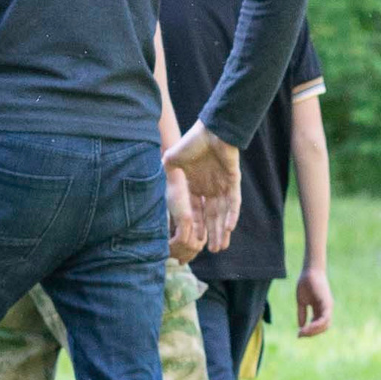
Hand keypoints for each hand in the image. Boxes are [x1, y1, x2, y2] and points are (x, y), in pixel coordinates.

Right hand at [163, 122, 241, 252]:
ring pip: (223, 212)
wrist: (210, 129)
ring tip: (221, 246)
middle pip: (212, 215)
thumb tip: (146, 180)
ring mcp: (222, 184)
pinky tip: (229, 227)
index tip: (195, 240)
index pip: (197, 210)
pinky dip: (231, 214)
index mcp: (196, 185)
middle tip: (213, 250)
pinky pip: (233, 201)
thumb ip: (164, 173)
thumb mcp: (172, 161)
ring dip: (222, 229)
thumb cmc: (190, 143)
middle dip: (212, 232)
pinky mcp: (233, 179)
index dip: (196, 225)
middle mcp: (210, 187)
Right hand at [296, 264, 333, 335]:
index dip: (310, 331)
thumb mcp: (302, 301)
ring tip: (303, 332)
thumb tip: (301, 327)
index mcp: (321, 309)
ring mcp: (328, 306)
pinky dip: (317, 324)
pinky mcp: (327, 303)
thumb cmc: (305, 284)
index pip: (319, 325)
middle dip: (312, 333)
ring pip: (326, 325)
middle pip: (323, 327)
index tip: (299, 334)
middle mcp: (326, 309)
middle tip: (300, 335)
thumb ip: (302, 314)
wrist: (309, 271)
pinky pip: (325, 318)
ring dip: (314, 331)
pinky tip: (308, 327)